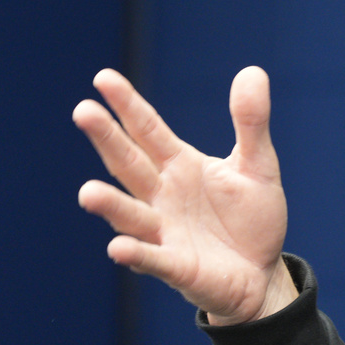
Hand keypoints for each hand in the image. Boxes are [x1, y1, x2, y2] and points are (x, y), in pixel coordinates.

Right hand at [75, 66, 297, 324]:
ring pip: (132, 215)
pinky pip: (154, 260)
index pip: (148, 130)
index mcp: (180, 166)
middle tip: (83, 112)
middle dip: (107, 140)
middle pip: (130, 164)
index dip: (128, 105)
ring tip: (87, 193)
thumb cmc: (252, 217)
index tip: (103, 77)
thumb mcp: (258, 164)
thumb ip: (251, 122)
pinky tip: (119, 248)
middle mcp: (163, 196)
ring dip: (110, 205)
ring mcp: (165, 232)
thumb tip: (252, 71)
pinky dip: (137, 254)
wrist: (261, 273)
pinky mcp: (177, 267)